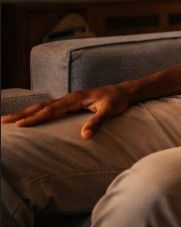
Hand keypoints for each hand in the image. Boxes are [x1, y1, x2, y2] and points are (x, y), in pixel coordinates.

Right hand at [0, 84, 130, 138]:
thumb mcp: (110, 111)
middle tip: (4, 121)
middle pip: (41, 106)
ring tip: (10, 119)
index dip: (35, 118)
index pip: (50, 110)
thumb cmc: (117, 101)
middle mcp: (68, 98)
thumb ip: (97, 122)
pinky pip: (49, 107)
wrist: (123, 91)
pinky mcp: (70, 103)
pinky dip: (36, 111)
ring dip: (26, 112)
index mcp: (74, 99)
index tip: (20, 125)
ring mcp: (68, 99)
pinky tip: (30, 116)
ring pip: (42, 106)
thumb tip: (85, 136)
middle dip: (22, 114)